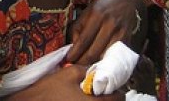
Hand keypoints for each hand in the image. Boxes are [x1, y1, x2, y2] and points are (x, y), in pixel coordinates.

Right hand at [6, 64, 123, 100]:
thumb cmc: (50, 89)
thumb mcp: (69, 73)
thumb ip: (86, 70)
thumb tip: (97, 70)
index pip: (117, 99)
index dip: (117, 90)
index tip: (112, 85)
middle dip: (110, 98)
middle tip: (102, 90)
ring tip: (91, 94)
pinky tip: (81, 99)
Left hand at [67, 0, 135, 64]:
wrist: (126, 1)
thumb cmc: (102, 7)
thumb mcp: (87, 11)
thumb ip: (78, 27)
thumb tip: (73, 46)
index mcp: (97, 15)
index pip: (84, 39)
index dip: (75, 52)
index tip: (69, 59)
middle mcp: (109, 24)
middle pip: (94, 50)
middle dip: (83, 61)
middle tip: (75, 66)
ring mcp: (120, 33)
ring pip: (104, 55)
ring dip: (93, 64)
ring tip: (85, 66)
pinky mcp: (127, 40)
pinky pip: (114, 56)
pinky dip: (105, 61)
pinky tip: (98, 63)